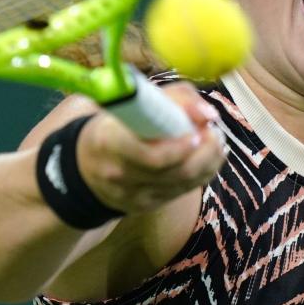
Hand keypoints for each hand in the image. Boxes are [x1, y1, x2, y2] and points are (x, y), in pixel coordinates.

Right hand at [75, 82, 225, 214]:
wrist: (86, 165)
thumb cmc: (117, 125)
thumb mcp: (135, 102)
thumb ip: (176, 98)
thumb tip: (210, 114)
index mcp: (111, 143)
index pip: (152, 156)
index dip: (182, 147)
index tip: (202, 128)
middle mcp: (120, 174)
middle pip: (176, 172)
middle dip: (206, 153)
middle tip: (217, 133)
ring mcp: (133, 195)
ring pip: (184, 184)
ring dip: (209, 162)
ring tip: (217, 141)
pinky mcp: (146, 206)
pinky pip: (182, 192)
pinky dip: (202, 173)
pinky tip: (209, 157)